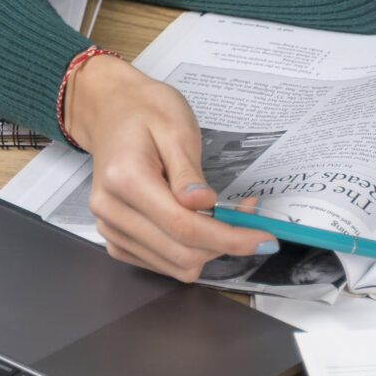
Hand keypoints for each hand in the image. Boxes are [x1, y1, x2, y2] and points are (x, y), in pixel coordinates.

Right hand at [64, 55, 276, 280]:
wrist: (112, 110)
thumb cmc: (146, 112)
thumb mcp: (177, 128)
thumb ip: (189, 172)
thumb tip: (205, 205)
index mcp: (124, 179)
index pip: (184, 227)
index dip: (229, 238)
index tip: (265, 238)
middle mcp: (111, 211)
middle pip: (181, 253)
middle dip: (225, 243)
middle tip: (251, 217)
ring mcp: (110, 228)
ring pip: (174, 265)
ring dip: (210, 249)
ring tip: (226, 215)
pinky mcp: (117, 238)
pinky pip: (162, 263)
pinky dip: (190, 250)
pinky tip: (202, 224)